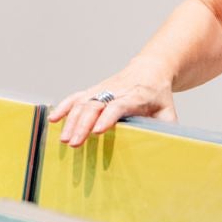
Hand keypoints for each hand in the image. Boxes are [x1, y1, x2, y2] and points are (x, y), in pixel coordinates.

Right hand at [48, 71, 176, 147]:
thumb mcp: (168, 112)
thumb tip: (165, 151)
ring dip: (71, 120)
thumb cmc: (159, 96)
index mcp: (136, 96)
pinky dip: (64, 106)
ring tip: (64, 140)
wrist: (150, 70)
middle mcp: (116, 91)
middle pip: (95, 105)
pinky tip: (53, 119)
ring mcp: (102, 89)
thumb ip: (166, 130)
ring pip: (83, 101)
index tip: (96, 132)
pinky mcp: (94, 90)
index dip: (107, 117)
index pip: (118, 106)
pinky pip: (76, 97)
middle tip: (74, 143)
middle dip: (82, 124)